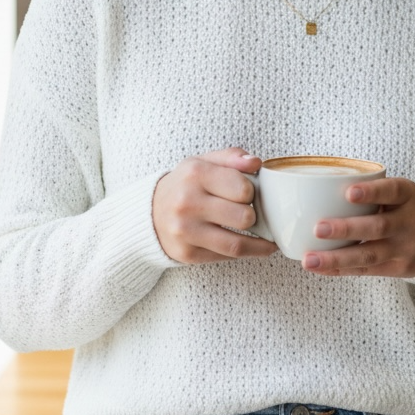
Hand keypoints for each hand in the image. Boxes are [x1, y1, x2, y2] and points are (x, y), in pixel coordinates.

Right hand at [153, 148, 277, 263]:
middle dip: (252, 215)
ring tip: (265, 238)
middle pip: (244, 217)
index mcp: (195, 174)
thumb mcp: (203, 162)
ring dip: (258, 242)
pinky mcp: (187, 254)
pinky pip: (225, 257)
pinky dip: (244, 253)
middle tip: (248, 212)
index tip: (248, 193)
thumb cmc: (185, 185)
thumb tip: (256, 162)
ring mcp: (185, 231)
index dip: (252, 192)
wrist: (149, 213)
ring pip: (236, 244)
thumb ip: (232, 157)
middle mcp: (187, 203)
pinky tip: (253, 247)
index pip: (244, 189)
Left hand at [301, 178, 414, 278]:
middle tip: (317, 228)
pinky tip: (319, 268)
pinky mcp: (400, 268)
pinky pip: (367, 270)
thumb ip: (373, 190)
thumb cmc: (406, 207)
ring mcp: (406, 248)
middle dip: (346, 229)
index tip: (348, 193)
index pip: (392, 191)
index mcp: (408, 196)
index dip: (371, 192)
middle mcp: (410, 222)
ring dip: (336, 257)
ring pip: (369, 254)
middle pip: (378, 227)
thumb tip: (319, 188)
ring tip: (309, 259)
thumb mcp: (401, 192)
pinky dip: (340, 269)